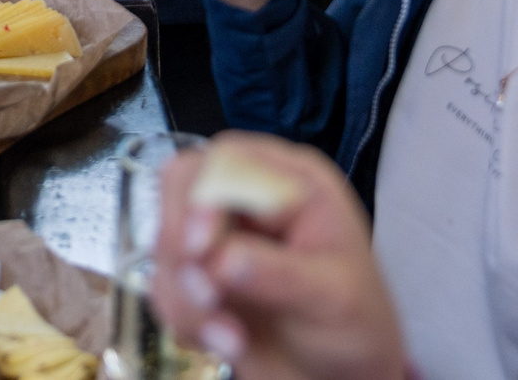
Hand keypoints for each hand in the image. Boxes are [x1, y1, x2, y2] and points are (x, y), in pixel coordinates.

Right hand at [153, 135, 407, 379]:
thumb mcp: (334, 296)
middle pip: (181, 190)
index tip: (199, 247)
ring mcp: (219, 237)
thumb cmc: (355, 325)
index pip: (228, 159)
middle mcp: (249, 200)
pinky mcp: (198, 275)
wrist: (342, 378)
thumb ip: (280, 274)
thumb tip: (223, 260)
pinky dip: (182, 318)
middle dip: (182, 247)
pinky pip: (162, 285)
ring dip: (184, 295)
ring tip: (230, 339)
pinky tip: (224, 341)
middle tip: (207, 295)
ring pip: (165, 242)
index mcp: (291, 182)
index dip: (202, 196)